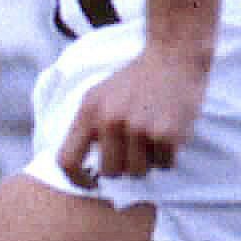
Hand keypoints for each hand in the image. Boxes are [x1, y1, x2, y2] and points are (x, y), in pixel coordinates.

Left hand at [57, 44, 208, 186]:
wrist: (173, 57)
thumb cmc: (134, 81)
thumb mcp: (97, 96)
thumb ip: (86, 127)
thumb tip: (76, 167)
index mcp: (88, 113)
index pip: (67, 161)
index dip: (77, 180)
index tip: (90, 184)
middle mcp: (110, 121)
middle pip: (110, 172)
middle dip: (122, 166)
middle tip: (134, 148)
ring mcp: (139, 128)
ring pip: (138, 172)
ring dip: (147, 162)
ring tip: (151, 137)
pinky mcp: (167, 133)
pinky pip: (165, 165)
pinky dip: (168, 156)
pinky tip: (168, 134)